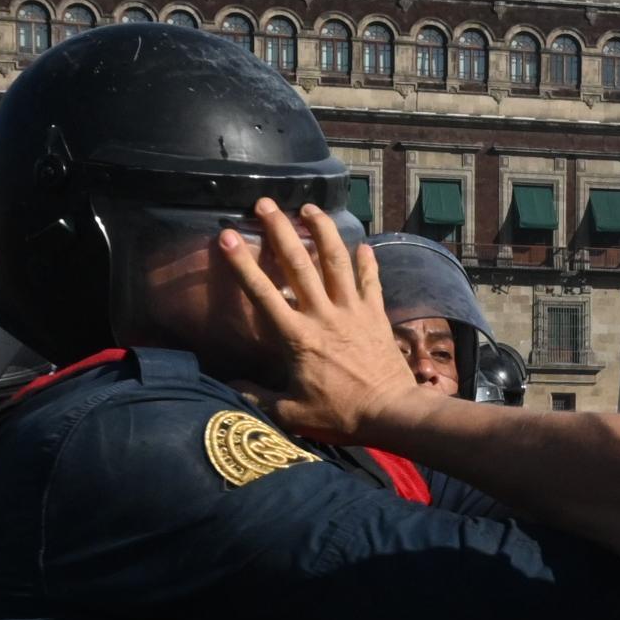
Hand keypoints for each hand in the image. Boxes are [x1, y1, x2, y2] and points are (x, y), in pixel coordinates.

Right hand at [219, 199, 417, 441]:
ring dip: (322, 230)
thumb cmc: (340, 415)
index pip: (262, 293)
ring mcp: (352, 311)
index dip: (243, 263)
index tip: (227, 236)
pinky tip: (364, 245)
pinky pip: (370, 281)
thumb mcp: (291, 413)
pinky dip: (367, 262)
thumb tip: (228, 389)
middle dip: (280, 229)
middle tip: (265, 203)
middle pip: (298, 263)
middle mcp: (323, 315)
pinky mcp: (376, 315)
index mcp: (297, 337)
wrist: (391, 413)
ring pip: (336, 260)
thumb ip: (257, 397)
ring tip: (310, 207)